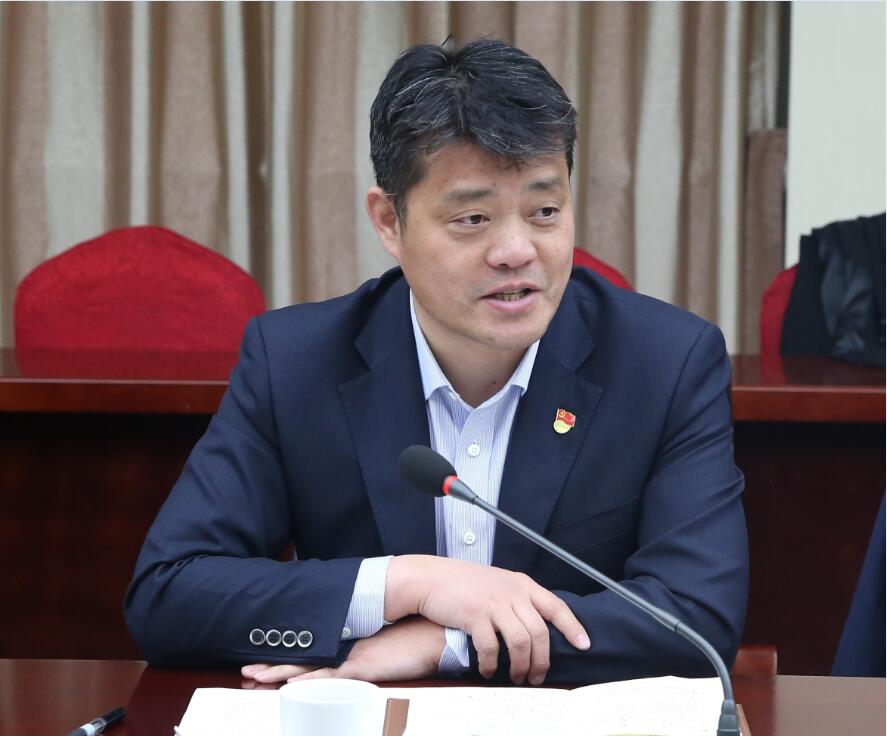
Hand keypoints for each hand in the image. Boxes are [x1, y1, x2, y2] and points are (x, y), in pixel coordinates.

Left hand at [240, 616, 444, 683]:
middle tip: (247, 672)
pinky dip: (308, 684)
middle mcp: (345, 645)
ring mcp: (352, 656)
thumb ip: (369, 649)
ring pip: (308, 668)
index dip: (287, 657)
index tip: (264, 662)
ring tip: (254, 677)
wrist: (435, 632)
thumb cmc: (416, 638)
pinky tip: (289, 688)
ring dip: (279, 674)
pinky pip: (329, 678)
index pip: (312, 650)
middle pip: (303, 658)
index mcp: (349, 640)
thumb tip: (360, 656)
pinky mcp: (362, 668)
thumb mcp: (387, 644)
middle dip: (273, 666)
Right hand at [385, 555, 589, 684]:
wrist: (430, 578)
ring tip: (515, 678)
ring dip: (520, 667)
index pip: (556, 606)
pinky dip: (491, 664)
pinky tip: (487, 670)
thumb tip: (534, 626)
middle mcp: (512, 593)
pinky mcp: (475, 616)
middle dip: (542, 661)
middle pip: (540, 633)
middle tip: (537, 678)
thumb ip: (516, 599)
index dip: (573, 627)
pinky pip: (491, 648)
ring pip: (521, 643)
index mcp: (521, 584)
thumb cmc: (462, 583)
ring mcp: (494, 603)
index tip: (584, 645)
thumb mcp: (497, 583)